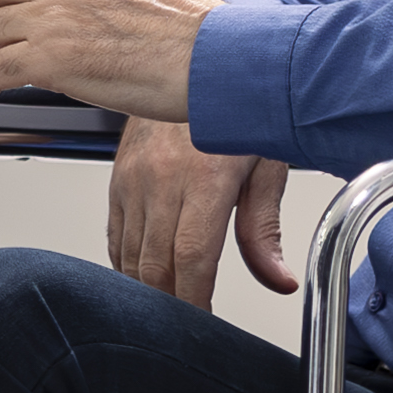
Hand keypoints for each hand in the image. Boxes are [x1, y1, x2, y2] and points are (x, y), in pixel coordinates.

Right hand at [109, 119, 293, 307]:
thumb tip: (277, 279)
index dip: (195, 299)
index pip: (191, 257)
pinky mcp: (117, 180)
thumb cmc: (235, 110)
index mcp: (204, 178)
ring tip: (170, 306)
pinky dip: (127, 265)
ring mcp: (133, 180)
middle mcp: (161, 179)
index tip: (204, 321)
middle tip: (189, 324)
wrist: (192, 67)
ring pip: (131, 257)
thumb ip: (264, 229)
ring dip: (148, 290)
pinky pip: (115, 237)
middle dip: (171, 304)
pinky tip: (146, 277)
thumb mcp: (265, 165)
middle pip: (156, 265)